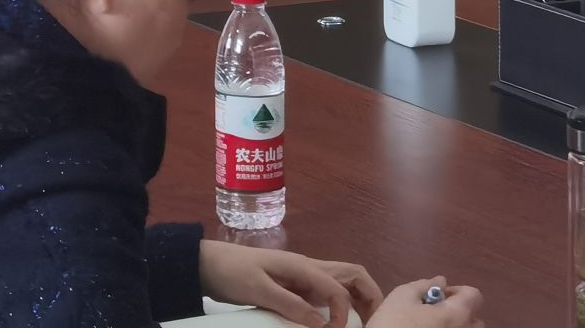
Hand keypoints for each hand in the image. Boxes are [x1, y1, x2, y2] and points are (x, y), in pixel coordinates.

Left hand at [198, 240, 382, 326]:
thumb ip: (290, 305)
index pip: (339, 287)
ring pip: (342, 282)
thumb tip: (322, 323)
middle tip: (374, 321)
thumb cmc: (234, 273)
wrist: (210, 264)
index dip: (345, 312)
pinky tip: (333, 321)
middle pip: (352, 274)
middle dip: (369, 295)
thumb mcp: (259, 290)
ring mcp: (303, 275)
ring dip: (356, 299)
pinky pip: (326, 291)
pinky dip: (339, 304)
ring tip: (360, 323)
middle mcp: (308, 267)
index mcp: (303, 266)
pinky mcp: (296, 284)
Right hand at [368, 277, 485, 327]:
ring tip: (430, 325)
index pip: (474, 295)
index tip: (437, 295)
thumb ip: (424, 284)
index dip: (456, 290)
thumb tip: (440, 281)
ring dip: (453, 325)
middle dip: (458, 311)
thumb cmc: (395, 323)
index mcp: (458, 314)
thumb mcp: (402, 295)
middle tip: (434, 312)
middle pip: (474, 318)